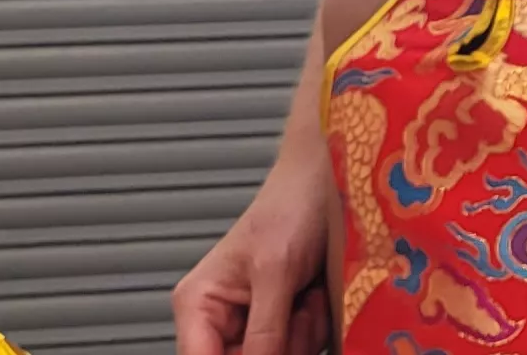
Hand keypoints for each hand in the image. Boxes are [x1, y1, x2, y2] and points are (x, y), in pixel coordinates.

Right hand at [172, 148, 334, 354]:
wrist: (328, 187)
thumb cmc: (290, 210)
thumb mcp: (274, 271)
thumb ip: (264, 330)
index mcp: (198, 305)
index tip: (271, 349)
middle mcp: (221, 321)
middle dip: (280, 344)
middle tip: (297, 308)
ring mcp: (256, 325)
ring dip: (303, 333)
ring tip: (308, 293)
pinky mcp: (285, 326)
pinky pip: (302, 349)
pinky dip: (315, 328)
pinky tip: (317, 297)